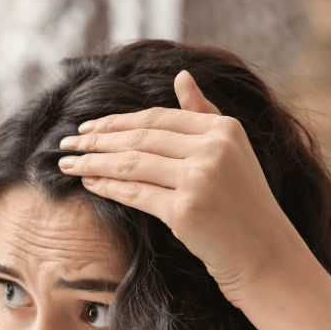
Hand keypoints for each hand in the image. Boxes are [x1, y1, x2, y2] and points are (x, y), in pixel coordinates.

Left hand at [58, 70, 311, 306]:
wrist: (263, 253)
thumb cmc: (242, 203)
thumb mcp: (231, 151)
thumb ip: (203, 113)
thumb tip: (181, 76)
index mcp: (224, 129)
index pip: (157, 118)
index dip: (117, 121)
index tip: (88, 126)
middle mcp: (214, 149)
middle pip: (140, 138)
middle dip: (97, 139)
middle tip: (67, 143)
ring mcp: (200, 180)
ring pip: (132, 164)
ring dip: (93, 162)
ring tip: (68, 162)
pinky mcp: (185, 211)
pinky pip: (135, 193)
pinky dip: (107, 186)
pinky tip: (88, 182)